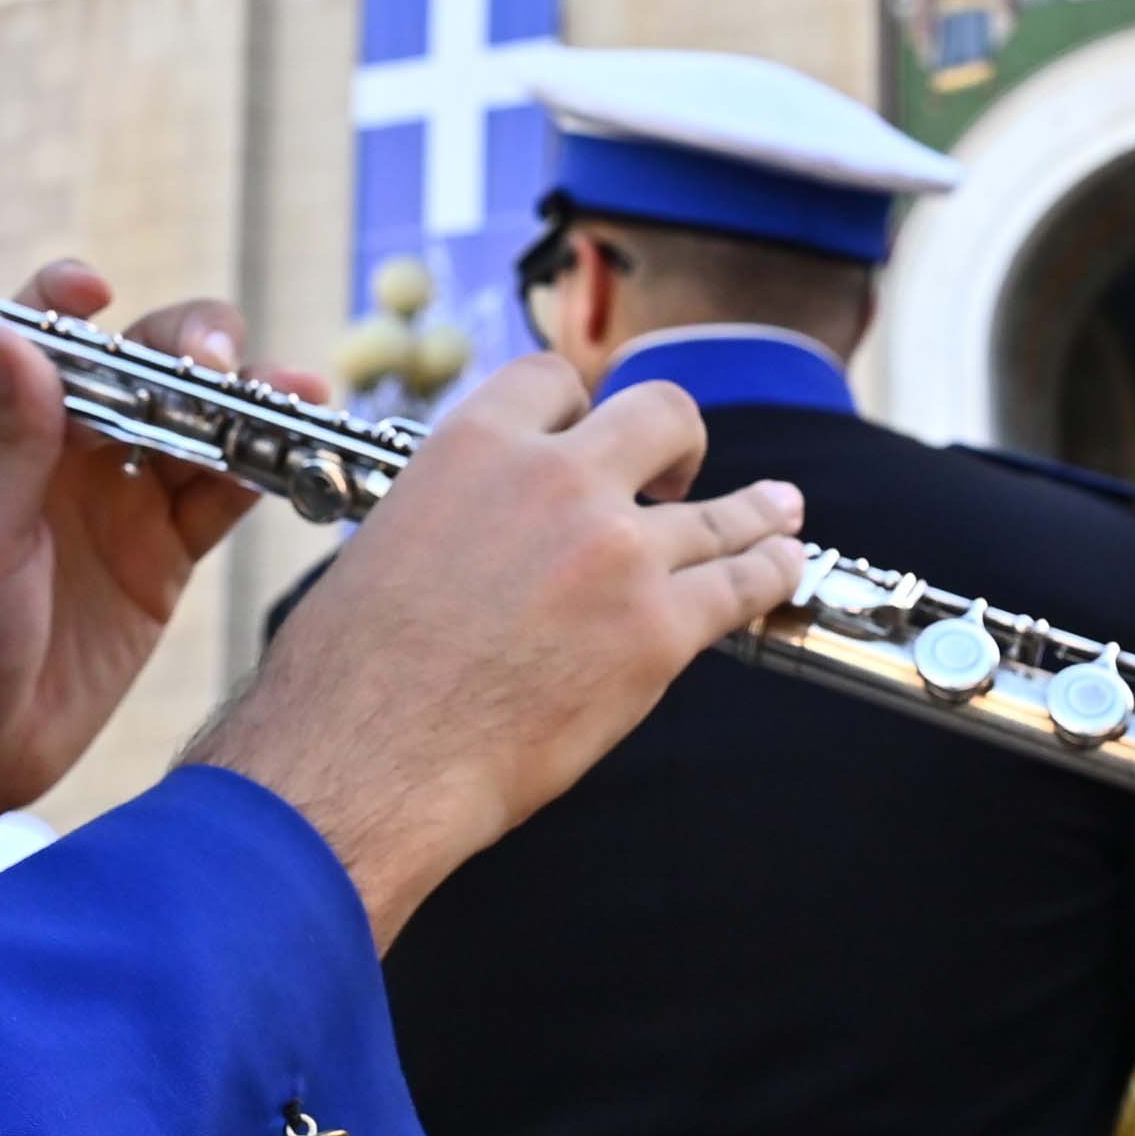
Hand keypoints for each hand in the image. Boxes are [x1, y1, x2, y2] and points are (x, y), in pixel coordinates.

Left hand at [0, 262, 297, 912]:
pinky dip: (261, 473)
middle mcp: (72, 458)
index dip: (70, 300)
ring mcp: (122, 507)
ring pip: (198, 428)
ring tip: (300, 397)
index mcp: (9, 437)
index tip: (100, 290)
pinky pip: (220, 500)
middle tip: (220, 367)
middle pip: (146, 369)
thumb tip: (12, 333)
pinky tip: (298, 455)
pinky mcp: (162, 563)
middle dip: (192, 350)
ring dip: (248, 405)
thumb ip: (11, 443)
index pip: (43, 339)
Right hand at [194, 355, 806, 939]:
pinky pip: (742, 584)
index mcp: (475, 445)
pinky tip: (781, 569)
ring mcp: (617, 551)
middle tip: (675, 476)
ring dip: (757, 508)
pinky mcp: (658, 630)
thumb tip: (477, 531)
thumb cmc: (353, 674)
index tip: (589, 434)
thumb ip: (453, 512)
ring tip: (781, 509)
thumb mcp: (389, 540)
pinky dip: (770, 573)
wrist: (368, 757)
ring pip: (719, 510)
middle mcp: (555, 479)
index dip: (580, 407)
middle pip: (660, 414)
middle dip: (677, 441)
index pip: (554, 379)